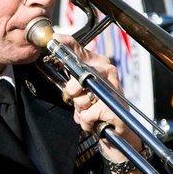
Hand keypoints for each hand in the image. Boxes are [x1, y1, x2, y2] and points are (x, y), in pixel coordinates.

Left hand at [53, 33, 140, 153]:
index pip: (79, 50)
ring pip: (80, 99)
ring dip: (81, 110)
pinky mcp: (111, 106)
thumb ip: (73, 74)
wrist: (118, 133)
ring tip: (91, 111)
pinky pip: (86, 115)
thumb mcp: (83, 90)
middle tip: (82, 99)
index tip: (54, 40)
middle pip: (77, 76)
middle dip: (73, 92)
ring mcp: (111, 88)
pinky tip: (96, 121)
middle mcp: (107, 72)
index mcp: (100, 64)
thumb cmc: (100, 108)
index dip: (65, 44)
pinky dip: (87, 122)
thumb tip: (56, 53)